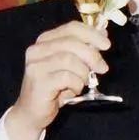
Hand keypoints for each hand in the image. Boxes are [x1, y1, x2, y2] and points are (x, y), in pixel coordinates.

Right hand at [5, 22, 109, 139]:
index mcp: (45, 41)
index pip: (72, 28)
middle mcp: (37, 49)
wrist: (32, 112)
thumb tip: (103, 35)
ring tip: (82, 83)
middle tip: (102, 68)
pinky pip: (68, 77)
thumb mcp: (71, 65)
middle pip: (73, 43)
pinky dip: (76, 85)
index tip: (106, 44)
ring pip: (71, 60)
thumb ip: (83, 50)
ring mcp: (36, 65)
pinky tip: (72, 91)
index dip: (92, 34)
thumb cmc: (54, 87)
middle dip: (93, 56)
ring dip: (83, 74)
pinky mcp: (39, 81)